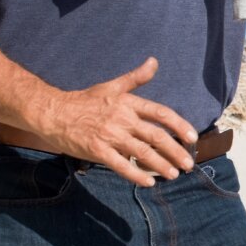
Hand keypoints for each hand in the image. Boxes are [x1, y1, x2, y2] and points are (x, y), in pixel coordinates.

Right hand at [38, 57, 198, 186]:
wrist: (53, 112)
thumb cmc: (84, 100)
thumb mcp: (112, 86)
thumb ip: (135, 78)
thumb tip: (154, 62)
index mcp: (128, 103)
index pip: (160, 113)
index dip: (179, 125)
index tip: (193, 138)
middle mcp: (122, 119)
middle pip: (156, 136)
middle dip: (176, 151)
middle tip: (188, 164)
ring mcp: (110, 135)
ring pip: (142, 153)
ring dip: (161, 165)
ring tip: (174, 174)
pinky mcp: (97, 150)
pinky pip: (121, 165)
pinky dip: (136, 175)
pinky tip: (149, 183)